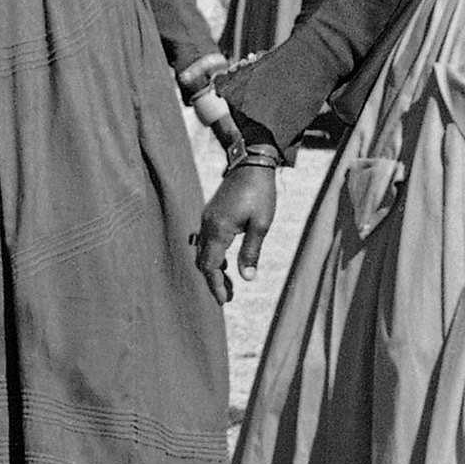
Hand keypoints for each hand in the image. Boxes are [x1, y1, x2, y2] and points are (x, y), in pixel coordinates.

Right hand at [195, 163, 278, 304]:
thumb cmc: (260, 193)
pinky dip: (212, 255)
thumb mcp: (261, 224)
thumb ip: (251, 252)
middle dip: (213, 280)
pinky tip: (226, 261)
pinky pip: (205, 240)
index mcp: (218, 230)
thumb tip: (246, 278)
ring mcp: (207, 218)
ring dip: (213, 268)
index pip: (210, 266)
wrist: (252, 163)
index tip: (225, 300)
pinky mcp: (211, 213)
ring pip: (202, 251)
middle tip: (229, 295)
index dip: (216, 285)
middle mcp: (207, 225)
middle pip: (203, 261)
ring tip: (228, 282)